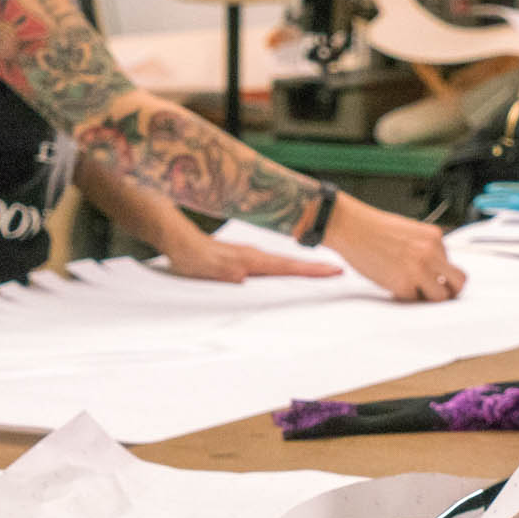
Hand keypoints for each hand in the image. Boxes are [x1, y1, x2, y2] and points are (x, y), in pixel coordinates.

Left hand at [161, 230, 340, 282]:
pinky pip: (272, 264)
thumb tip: (243, 276)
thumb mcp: (205, 266)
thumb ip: (224, 271)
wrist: (179, 240)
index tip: (333, 270)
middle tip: (339, 271)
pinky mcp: (245, 258)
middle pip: (291, 263)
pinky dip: (287, 267)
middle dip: (315, 268)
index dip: (310, 269)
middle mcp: (254, 255)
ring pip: (282, 263)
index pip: (285, 266)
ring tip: (323, 272)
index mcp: (250, 259)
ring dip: (303, 267)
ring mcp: (250, 255)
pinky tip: (289, 271)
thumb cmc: (192, 256)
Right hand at [323, 193, 467, 300]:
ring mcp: (419, 270)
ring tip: (413, 292)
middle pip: (458, 282)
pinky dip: (404, 296)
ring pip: (440, 297)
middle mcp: (432, 253)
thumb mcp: (410, 231)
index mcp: (435, 238)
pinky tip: (393, 285)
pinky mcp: (403, 284)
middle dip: (451, 291)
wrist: (351, 227)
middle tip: (439, 294)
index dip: (442, 274)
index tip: (436, 279)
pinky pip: (413, 299)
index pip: (451, 263)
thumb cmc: (374, 228)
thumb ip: (425, 248)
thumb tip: (433, 268)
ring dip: (428, 297)